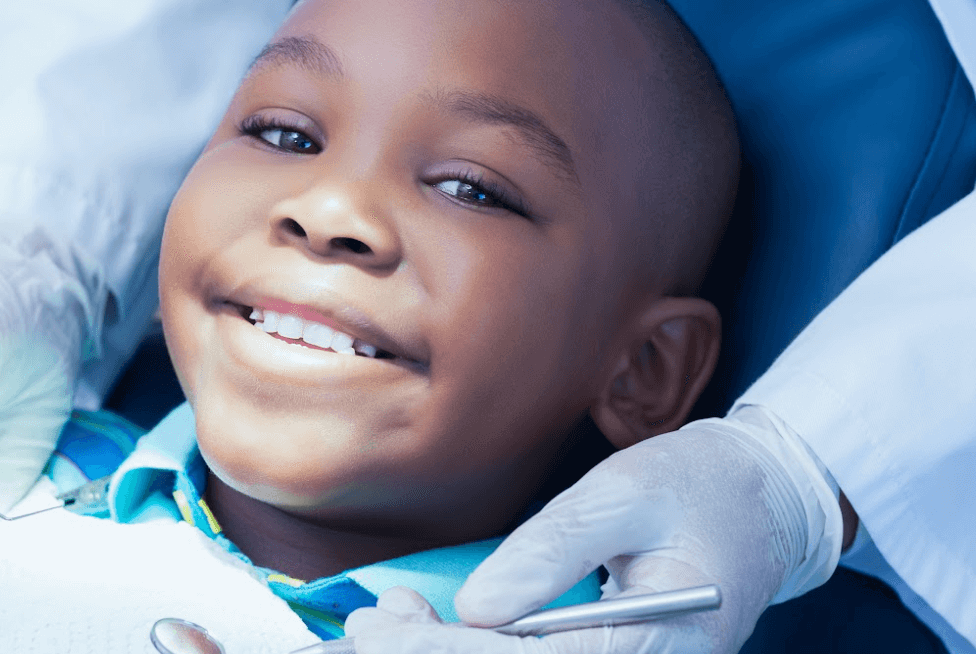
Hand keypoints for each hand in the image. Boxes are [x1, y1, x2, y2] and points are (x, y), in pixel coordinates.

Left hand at [344, 405, 842, 652]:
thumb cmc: (699, 488)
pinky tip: (423, 623)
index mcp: (658, 649)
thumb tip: (475, 607)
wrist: (762, 502)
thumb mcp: (624, 497)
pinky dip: (470, 649)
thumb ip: (552, 551)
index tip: (380, 630)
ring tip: (382, 618)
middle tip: (362, 625)